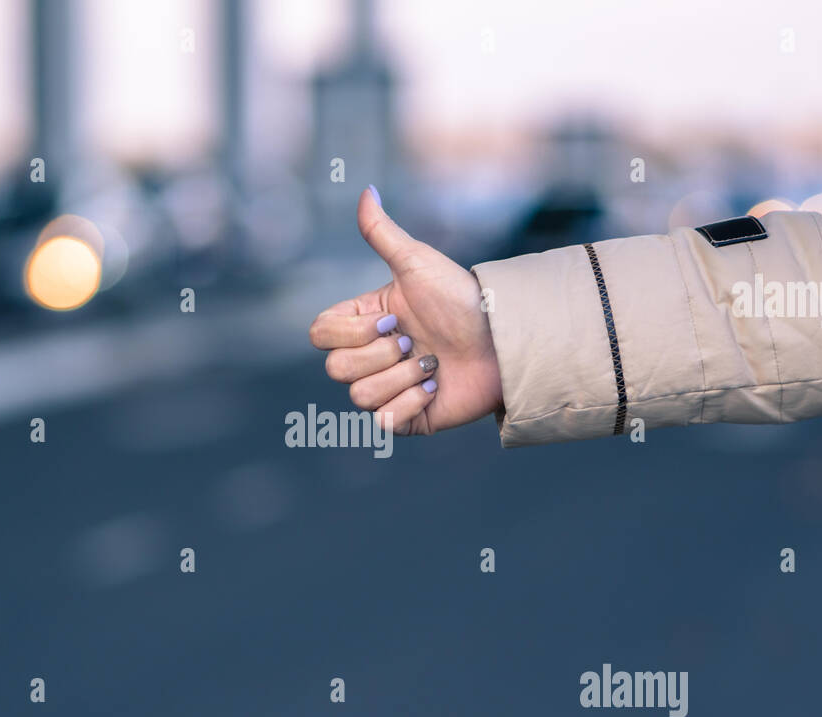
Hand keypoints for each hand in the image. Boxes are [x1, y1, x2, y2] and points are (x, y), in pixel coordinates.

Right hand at [309, 187, 503, 435]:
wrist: (501, 340)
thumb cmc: (460, 299)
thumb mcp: (418, 263)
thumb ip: (382, 232)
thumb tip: (365, 190)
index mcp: (363, 322)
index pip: (320, 335)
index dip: (350, 331)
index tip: (391, 318)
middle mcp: (369, 356)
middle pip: (336, 368)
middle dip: (381, 355)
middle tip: (414, 342)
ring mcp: (386, 388)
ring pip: (360, 397)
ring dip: (401, 378)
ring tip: (433, 364)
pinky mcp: (406, 417)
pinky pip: (384, 421)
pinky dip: (411, 403)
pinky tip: (435, 387)